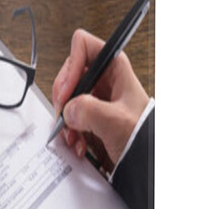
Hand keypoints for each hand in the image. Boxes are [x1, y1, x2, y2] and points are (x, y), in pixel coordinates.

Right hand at [52, 28, 148, 171]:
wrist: (145, 162)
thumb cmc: (143, 137)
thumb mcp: (117, 122)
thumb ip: (90, 111)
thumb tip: (69, 110)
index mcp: (114, 69)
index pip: (83, 46)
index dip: (71, 67)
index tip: (67, 91)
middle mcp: (103, 80)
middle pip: (69, 74)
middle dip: (63, 98)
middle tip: (65, 115)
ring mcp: (95, 98)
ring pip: (66, 98)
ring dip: (65, 119)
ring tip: (75, 135)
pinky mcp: (89, 116)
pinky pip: (68, 117)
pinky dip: (69, 131)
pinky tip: (79, 142)